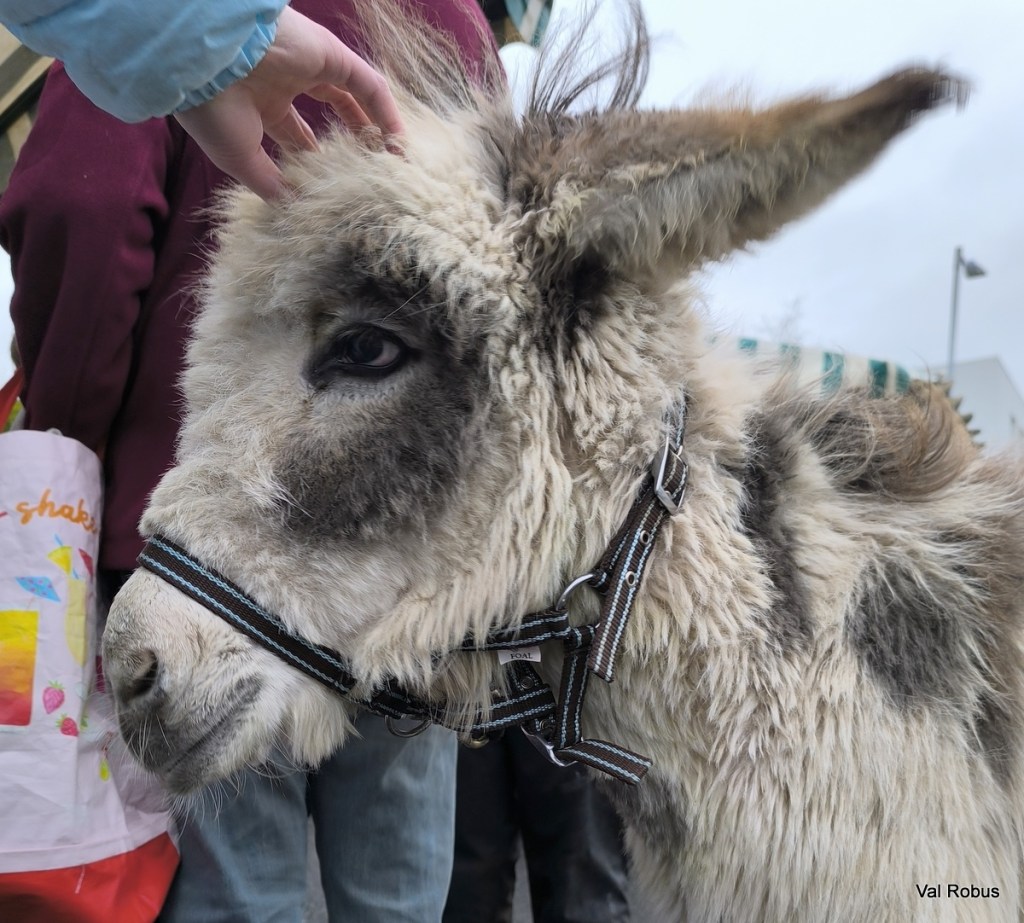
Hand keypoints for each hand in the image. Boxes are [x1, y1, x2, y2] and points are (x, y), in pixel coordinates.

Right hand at [174, 6, 403, 200]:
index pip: (297, 136)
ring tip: (393, 163)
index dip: (317, 161)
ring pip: (354, 98)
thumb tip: (295, 210)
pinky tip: (398, 143)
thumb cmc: (212, 110)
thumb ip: (271, 184)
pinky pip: (368, 84)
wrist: (203, 57)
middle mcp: (286, 82)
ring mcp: (309, 66)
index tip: (334, 189)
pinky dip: (386, 112)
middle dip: (350, 144)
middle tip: (370, 176)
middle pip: (330, 115)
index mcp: (259, 103)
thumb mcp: (241, 159)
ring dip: (375, 128)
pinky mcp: (330, 53)